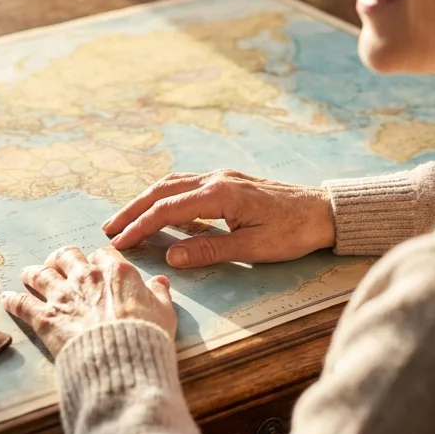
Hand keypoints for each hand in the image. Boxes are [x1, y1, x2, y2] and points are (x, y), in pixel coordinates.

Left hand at [2, 246, 176, 356]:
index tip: (97, 266)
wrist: (121, 361)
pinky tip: (5, 298)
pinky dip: (12, 300)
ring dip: (33, 273)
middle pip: (66, 256)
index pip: (103, 254)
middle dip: (61, 259)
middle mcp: (86, 278)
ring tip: (28, 274)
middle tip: (58, 265)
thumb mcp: (164, 313)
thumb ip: (159, 294)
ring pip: (40, 274)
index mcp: (116, 272)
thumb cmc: (146, 337)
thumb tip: (160, 282)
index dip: (98, 260)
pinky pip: (21, 304)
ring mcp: (62, 296)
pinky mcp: (44, 318)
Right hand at [103, 170, 335, 267]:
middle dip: (133, 209)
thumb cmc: (293, 232)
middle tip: (109, 229)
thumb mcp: (252, 249)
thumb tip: (171, 256)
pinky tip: (161, 211)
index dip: (139, 226)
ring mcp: (222, 178)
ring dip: (146, 200)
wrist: (325, 211)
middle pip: (162, 190)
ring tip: (126, 219)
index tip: (118, 242)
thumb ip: (210, 250)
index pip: (167, 209)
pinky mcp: (229, 183)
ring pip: (173, 184)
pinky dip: (166, 197)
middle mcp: (216, 180)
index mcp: (220, 194)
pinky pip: (188, 186)